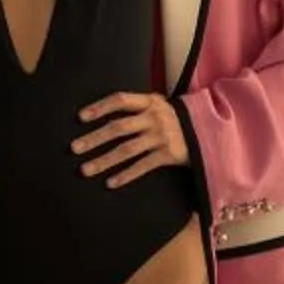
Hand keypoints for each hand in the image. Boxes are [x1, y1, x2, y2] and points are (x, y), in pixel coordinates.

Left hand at [71, 91, 188, 188]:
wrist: (208, 131)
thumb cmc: (174, 119)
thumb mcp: (158, 106)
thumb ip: (136, 107)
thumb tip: (102, 113)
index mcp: (150, 101)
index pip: (120, 100)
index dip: (100, 107)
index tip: (81, 118)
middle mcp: (155, 117)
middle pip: (118, 127)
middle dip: (94, 138)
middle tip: (74, 148)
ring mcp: (162, 136)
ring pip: (127, 150)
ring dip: (104, 161)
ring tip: (85, 169)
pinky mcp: (169, 154)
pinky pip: (142, 166)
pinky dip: (126, 175)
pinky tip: (110, 183)